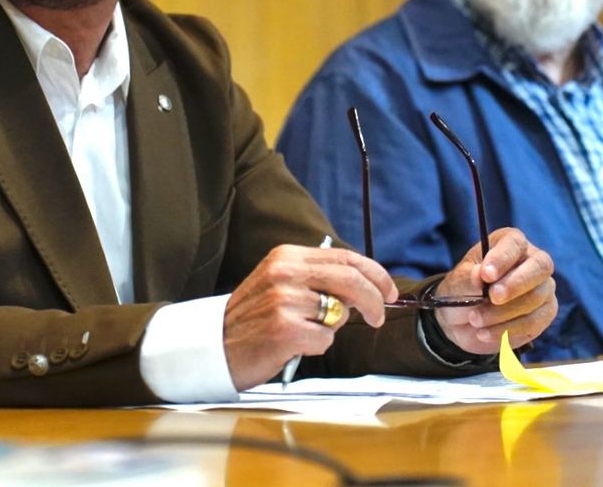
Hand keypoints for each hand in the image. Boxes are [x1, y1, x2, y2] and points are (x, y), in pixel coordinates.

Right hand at [223, 243, 397, 389]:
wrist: (214, 347)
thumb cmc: (253, 320)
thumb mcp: (280, 285)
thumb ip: (319, 280)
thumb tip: (364, 288)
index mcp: (286, 256)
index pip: (346, 257)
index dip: (376, 273)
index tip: (389, 290)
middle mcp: (285, 272)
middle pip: (351, 279)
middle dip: (375, 299)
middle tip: (379, 316)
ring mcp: (284, 301)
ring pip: (338, 315)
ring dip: (329, 329)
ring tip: (303, 332)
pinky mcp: (285, 330)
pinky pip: (324, 340)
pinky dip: (315, 347)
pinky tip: (292, 345)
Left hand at [433, 227, 555, 354]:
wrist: (463, 321)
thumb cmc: (462, 291)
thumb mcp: (457, 282)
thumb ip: (469, 277)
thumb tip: (481, 274)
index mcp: (509, 244)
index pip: (515, 243)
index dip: (503, 258)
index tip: (486, 275)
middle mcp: (532, 262)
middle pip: (540, 267)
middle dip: (515, 284)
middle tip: (493, 298)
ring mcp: (543, 288)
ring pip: (536, 298)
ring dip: (503, 313)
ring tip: (475, 320)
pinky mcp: (544, 313)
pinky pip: (534, 322)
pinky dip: (508, 330)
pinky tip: (484, 333)